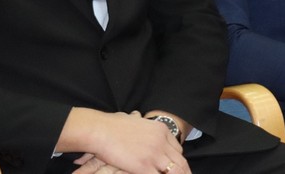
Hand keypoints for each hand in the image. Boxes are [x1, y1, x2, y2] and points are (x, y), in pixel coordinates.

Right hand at [57, 108, 190, 173]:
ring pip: (175, 171)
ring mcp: (154, 154)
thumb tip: (137, 116)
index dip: (177, 160)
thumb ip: (140, 121)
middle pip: (180, 160)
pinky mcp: (145, 166)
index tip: (175, 166)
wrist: (101, 130)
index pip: (177, 148)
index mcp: (161, 130)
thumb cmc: (112, 126)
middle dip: (183, 171)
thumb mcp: (134, 119)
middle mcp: (161, 141)